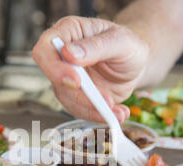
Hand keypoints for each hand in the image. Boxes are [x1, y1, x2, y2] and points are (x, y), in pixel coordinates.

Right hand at [33, 16, 148, 122]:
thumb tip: (69, 53)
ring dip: (93, 108)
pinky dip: (98, 115)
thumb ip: (96, 46)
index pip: (45, 49)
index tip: (76, 81)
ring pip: (67, 99)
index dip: (55, 68)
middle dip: (80, 95)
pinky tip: (117, 113)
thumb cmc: (127, 45)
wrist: (136, 65)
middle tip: (106, 101)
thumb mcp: (120, 41)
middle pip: (54, 79)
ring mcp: (67, 78)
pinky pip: (80, 110)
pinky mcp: (75, 96)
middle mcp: (62, 56)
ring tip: (118, 111)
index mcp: (68, 32)